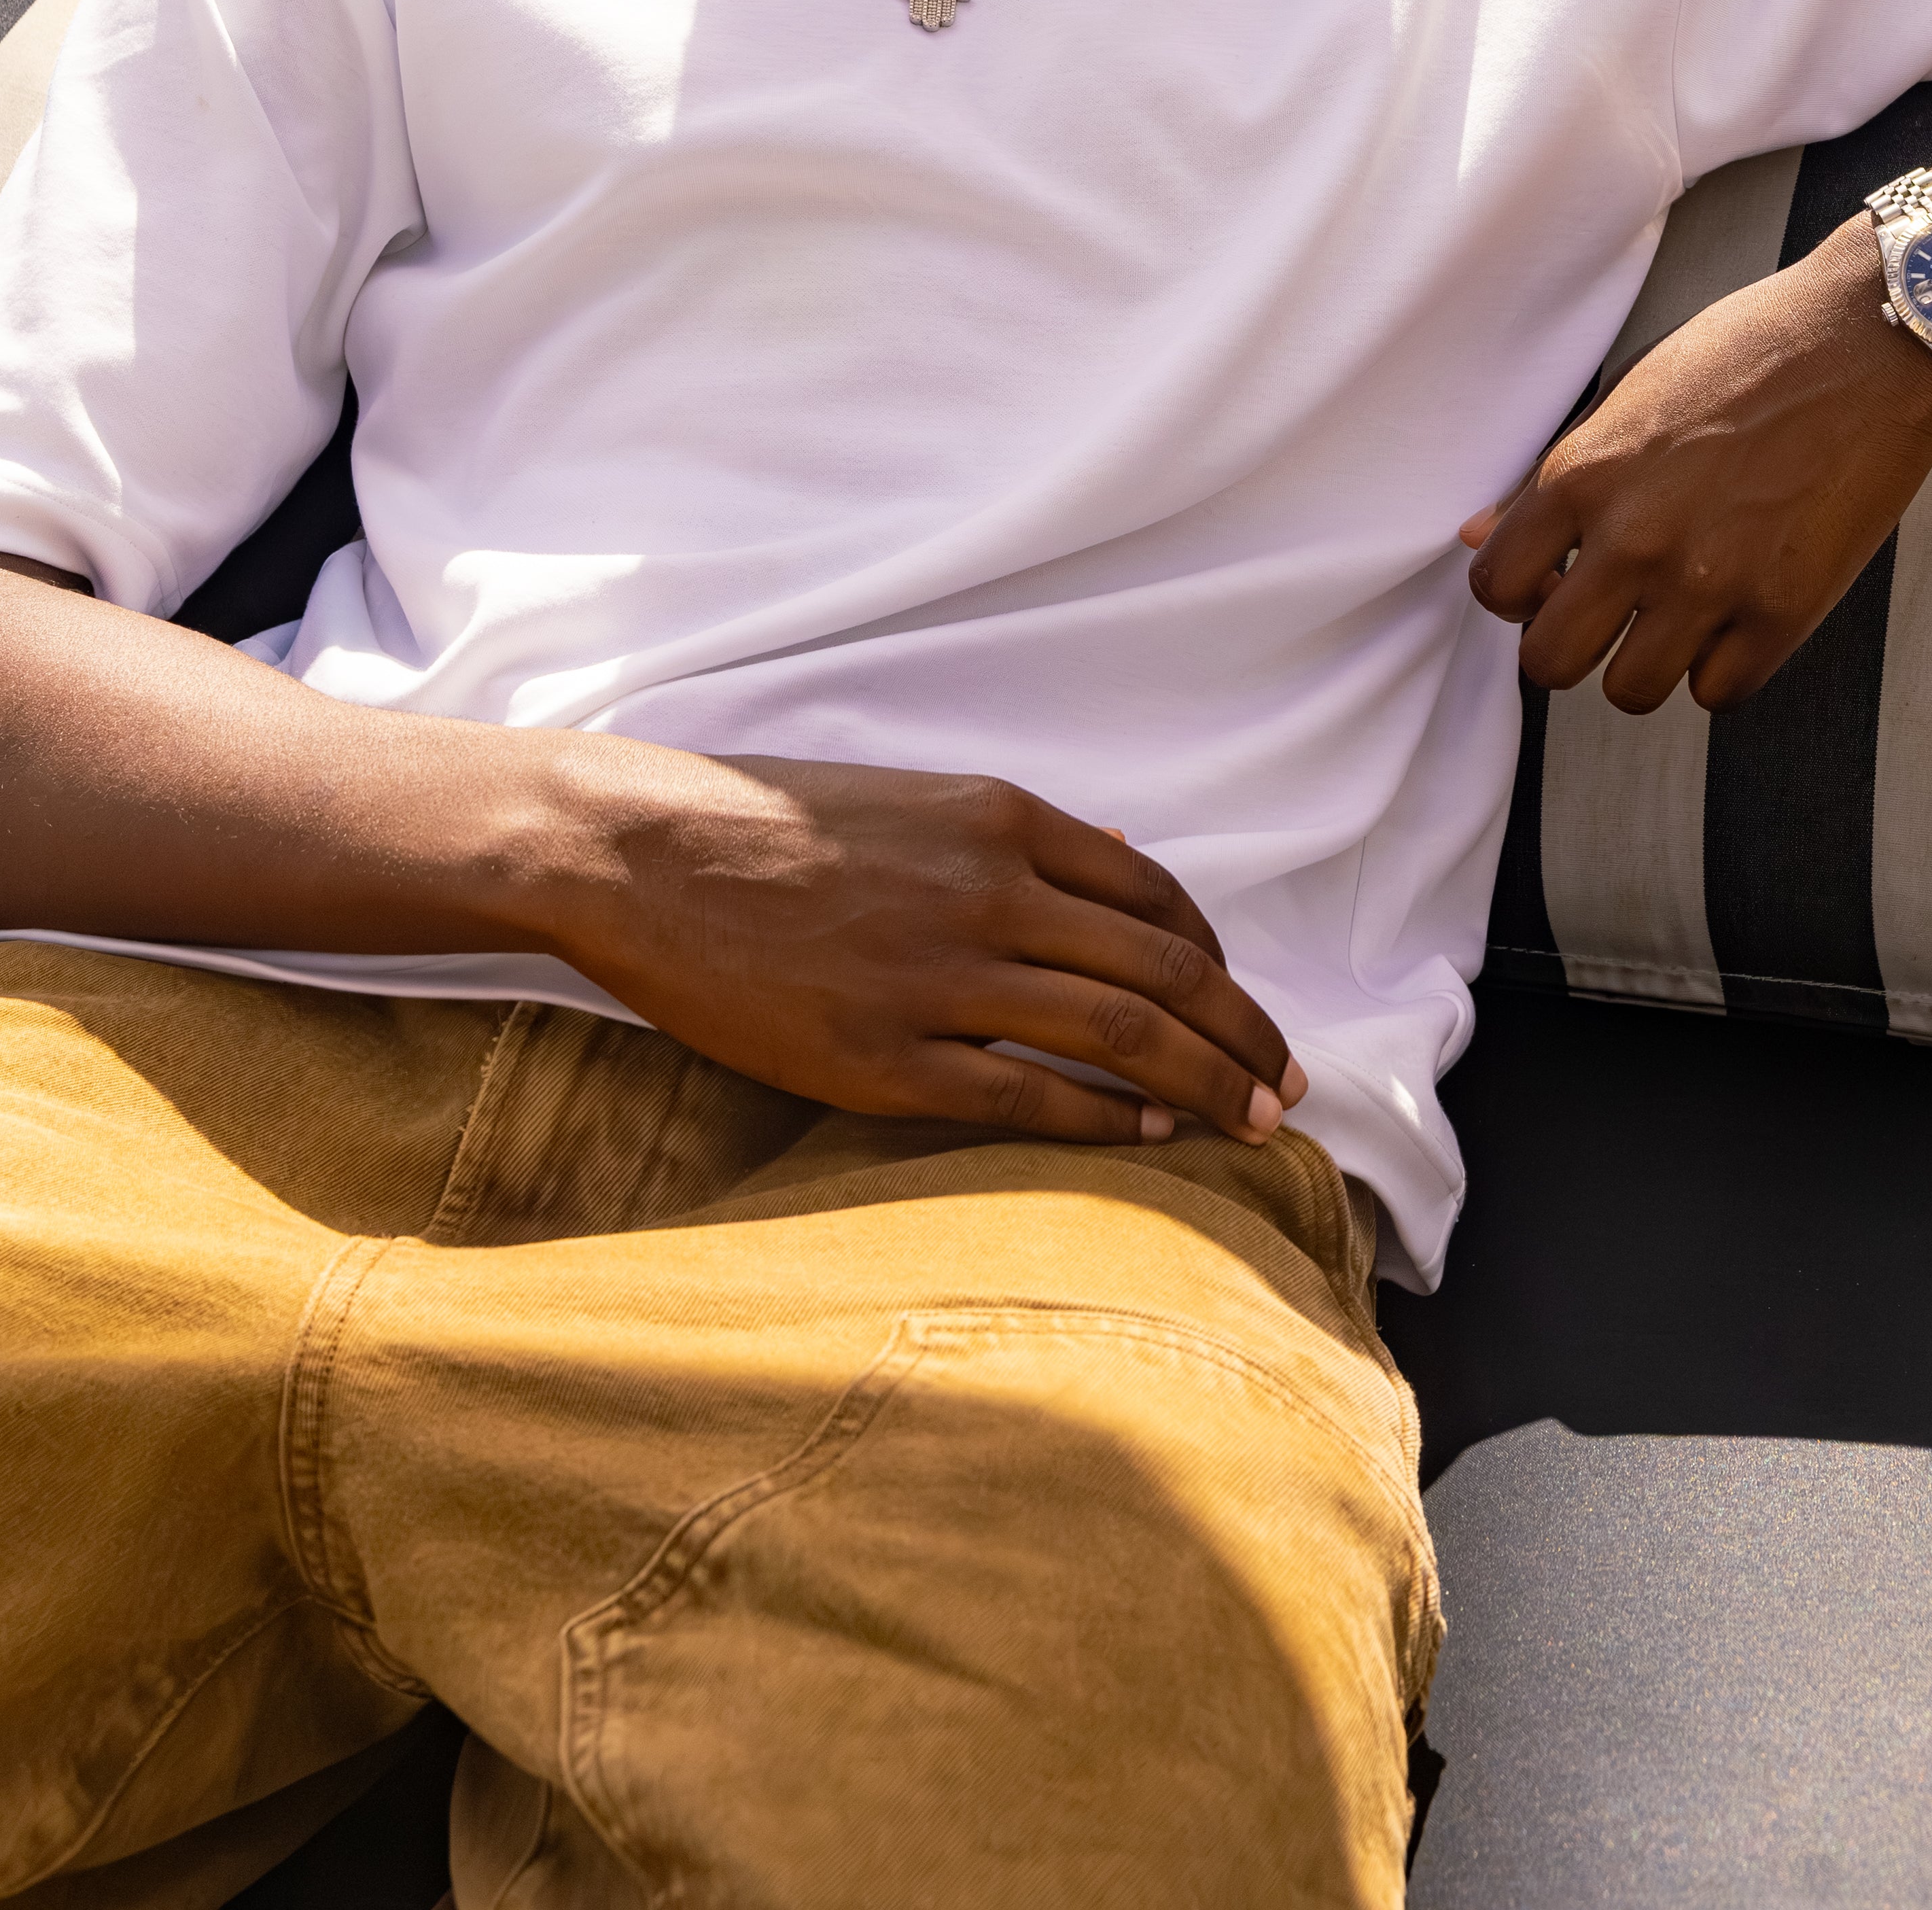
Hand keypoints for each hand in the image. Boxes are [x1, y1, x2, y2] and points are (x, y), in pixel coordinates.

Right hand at [552, 749, 1308, 1151]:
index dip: (1220, 959)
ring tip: (1251, 1123)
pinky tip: (1149, 1137)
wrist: (641, 855)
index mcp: (997, 820)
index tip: (1248, 1004)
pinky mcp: (885, 1057)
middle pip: (1165, 967)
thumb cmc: (765, 822)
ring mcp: (940, 977)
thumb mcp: (909, 795)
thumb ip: (1014, 833)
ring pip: (1119, 1033)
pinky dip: (1106, 1119)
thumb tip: (1119, 851)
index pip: (1156, 894)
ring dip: (1205, 1082)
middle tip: (1290, 1086)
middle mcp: (988, 891)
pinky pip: (1028, 1097)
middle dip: (1244, 1033)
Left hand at [1460, 228, 1931, 710]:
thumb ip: (1552, 480)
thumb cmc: (1749, 350)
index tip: (1548, 581)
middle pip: (1549, 663)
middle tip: (1605, 614)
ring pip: (1631, 692)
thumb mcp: (1629, 395)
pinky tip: (1735, 616)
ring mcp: (1710, 584)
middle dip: (1568, 645)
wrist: (1870, 339)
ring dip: (1645, 663)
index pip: (1496, 584)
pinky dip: (1721, 667)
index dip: (1516, 593)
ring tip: (1676, 615)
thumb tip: (1481, 535)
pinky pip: (1718, 693)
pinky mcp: (1784, 613)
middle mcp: (1636, 539)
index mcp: (1585, 475)